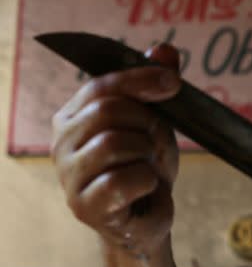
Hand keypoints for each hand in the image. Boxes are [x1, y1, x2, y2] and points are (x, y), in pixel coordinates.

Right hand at [51, 44, 181, 255]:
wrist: (150, 217)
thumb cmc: (147, 165)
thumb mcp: (157, 119)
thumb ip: (156, 83)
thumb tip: (163, 49)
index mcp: (74, 116)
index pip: (101, 85)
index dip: (140, 79)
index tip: (174, 82)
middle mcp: (62, 143)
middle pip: (108, 111)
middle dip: (147, 123)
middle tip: (157, 142)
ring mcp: (69, 176)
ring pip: (114, 143)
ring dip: (147, 153)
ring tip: (149, 165)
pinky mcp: (83, 206)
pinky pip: (122, 180)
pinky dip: (147, 181)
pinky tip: (146, 188)